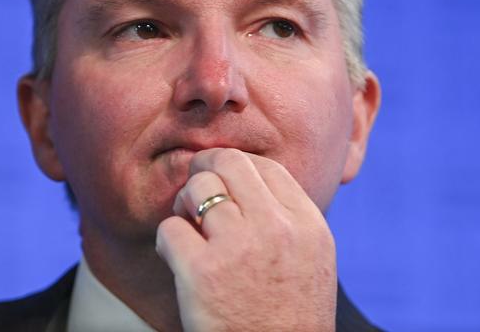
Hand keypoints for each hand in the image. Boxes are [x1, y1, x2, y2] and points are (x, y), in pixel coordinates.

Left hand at [156, 148, 336, 331]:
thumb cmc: (289, 315)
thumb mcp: (311, 258)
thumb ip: (286, 216)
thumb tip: (243, 176)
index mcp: (307, 224)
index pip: (265, 166)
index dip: (237, 167)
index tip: (223, 178)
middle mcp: (276, 228)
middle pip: (229, 163)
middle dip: (205, 168)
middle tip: (195, 185)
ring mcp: (239, 247)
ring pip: (197, 188)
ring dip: (185, 203)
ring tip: (188, 226)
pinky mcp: (202, 271)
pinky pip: (170, 228)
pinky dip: (167, 241)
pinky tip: (177, 258)